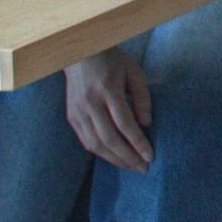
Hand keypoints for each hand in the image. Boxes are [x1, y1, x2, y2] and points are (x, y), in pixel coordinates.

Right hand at [64, 48, 152, 171]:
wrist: (79, 53)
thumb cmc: (111, 60)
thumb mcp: (133, 71)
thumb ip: (142, 97)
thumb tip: (146, 124)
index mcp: (108, 89)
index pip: (125, 124)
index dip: (138, 143)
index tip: (150, 156)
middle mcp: (90, 104)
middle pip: (109, 139)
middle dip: (127, 157)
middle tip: (143, 168)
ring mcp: (77, 112)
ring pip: (95, 144)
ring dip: (114, 159)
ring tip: (131, 166)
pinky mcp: (71, 117)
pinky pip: (85, 140)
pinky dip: (100, 152)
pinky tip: (114, 157)